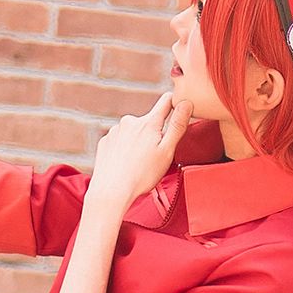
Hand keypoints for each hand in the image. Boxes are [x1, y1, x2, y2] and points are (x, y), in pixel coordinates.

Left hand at [87, 94, 193, 217]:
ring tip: (138, 163)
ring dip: (138, 141)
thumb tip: (187, 102)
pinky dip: (124, 149)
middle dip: (154, 133)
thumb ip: (178, 125)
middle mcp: (130, 121)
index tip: (179, 112)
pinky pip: (120, 140)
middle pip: (149, 121)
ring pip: (134, 131)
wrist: (111, 192)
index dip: (175, 104)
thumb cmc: (142, 175)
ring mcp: (115, 130)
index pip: (166, 101)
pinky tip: (125, 164)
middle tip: (154, 155)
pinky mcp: (105, 141)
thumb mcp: (167, 151)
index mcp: (149, 122)